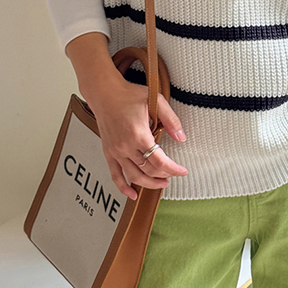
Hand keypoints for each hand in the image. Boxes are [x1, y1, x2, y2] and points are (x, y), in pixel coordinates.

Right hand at [85, 77, 188, 200]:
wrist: (104, 93)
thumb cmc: (129, 94)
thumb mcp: (155, 101)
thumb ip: (170, 119)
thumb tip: (181, 137)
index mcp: (138, 134)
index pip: (159, 160)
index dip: (173, 169)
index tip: (182, 171)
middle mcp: (125, 146)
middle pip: (148, 170)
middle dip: (163, 175)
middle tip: (173, 175)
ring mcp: (115, 151)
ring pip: (134, 176)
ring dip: (149, 184)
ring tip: (161, 184)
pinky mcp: (108, 152)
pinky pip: (115, 174)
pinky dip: (123, 187)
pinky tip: (132, 195)